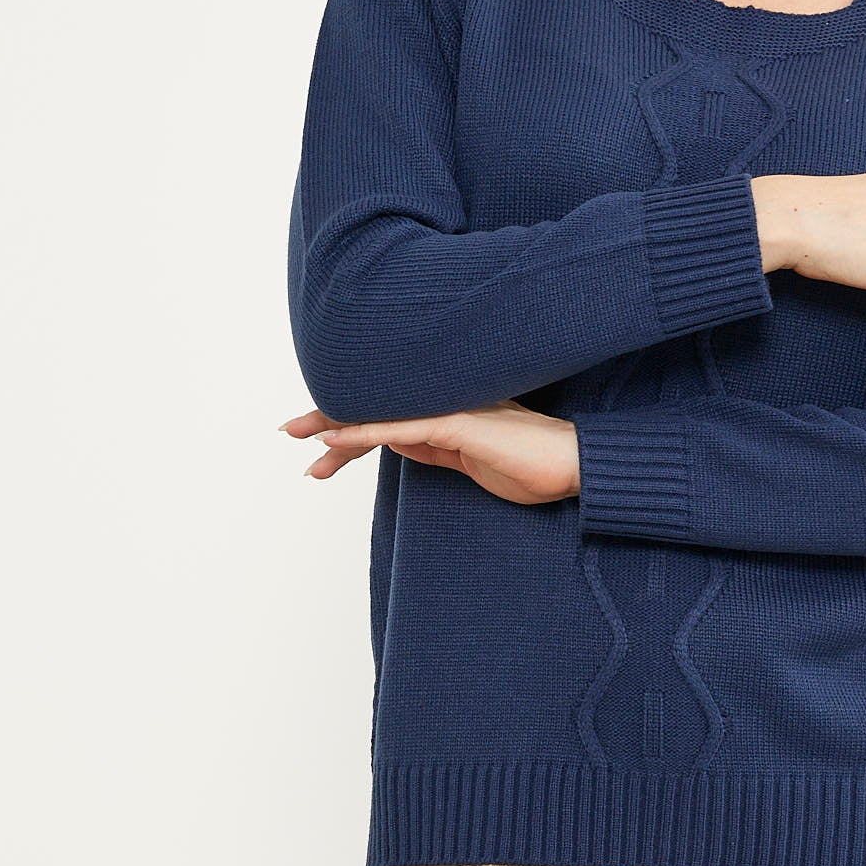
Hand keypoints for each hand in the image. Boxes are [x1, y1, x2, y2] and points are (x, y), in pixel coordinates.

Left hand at [281, 401, 581, 505]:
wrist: (575, 467)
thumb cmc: (532, 466)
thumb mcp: (470, 462)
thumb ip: (434, 449)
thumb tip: (395, 442)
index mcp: (448, 406)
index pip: (389, 411)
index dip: (350, 423)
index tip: (316, 443)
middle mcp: (445, 399)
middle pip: (377, 405)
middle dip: (331, 418)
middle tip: (290, 430)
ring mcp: (451, 408)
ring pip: (381, 412)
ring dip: (335, 424)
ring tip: (297, 433)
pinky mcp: (459, 424)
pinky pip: (399, 427)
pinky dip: (361, 432)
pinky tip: (331, 439)